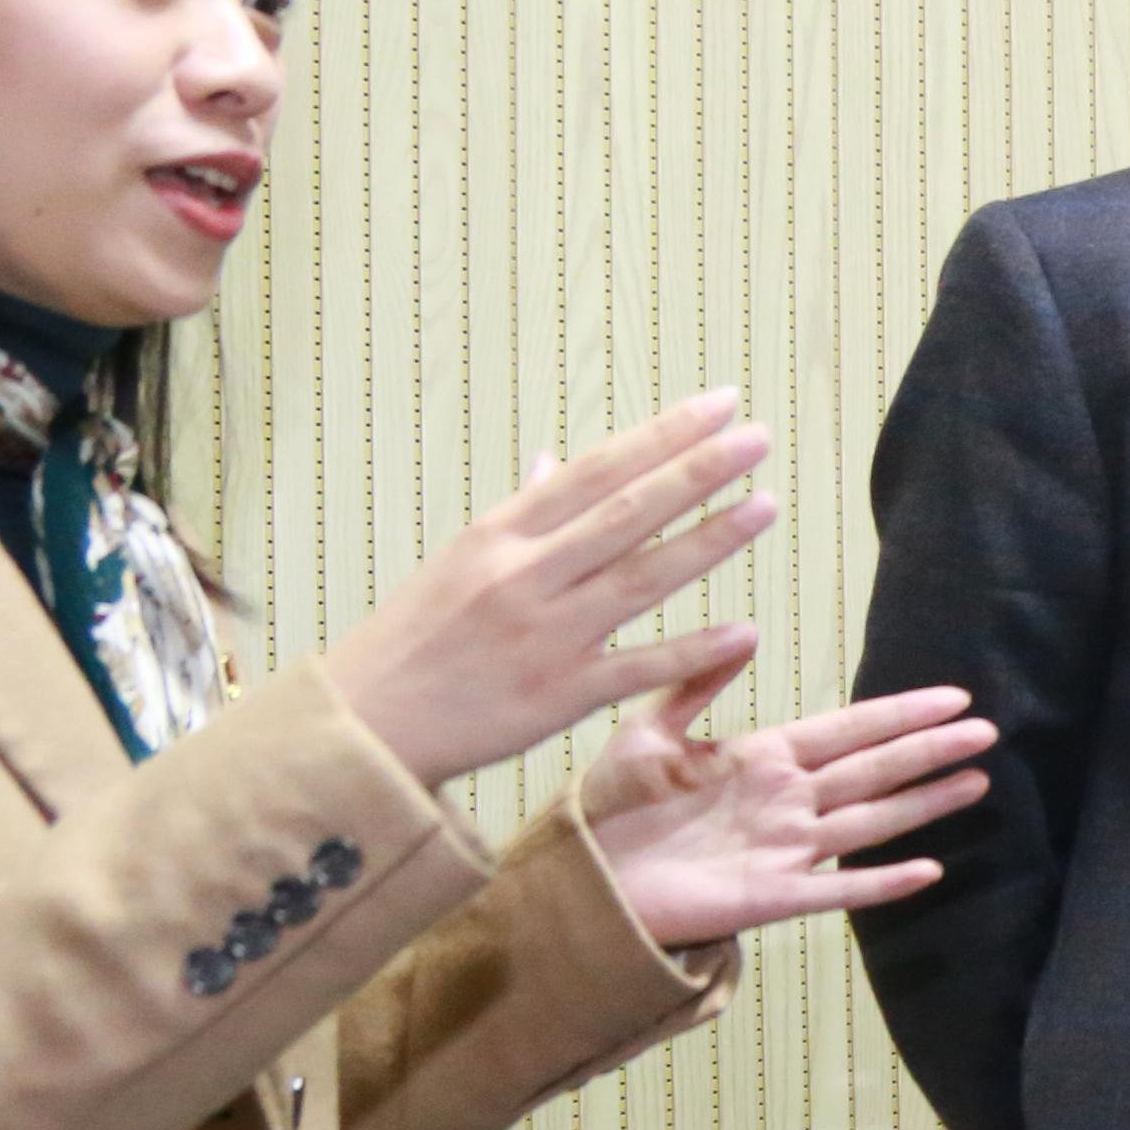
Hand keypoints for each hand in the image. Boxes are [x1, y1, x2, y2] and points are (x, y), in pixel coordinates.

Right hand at [326, 393, 780, 788]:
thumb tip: (558, 460)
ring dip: (709, 540)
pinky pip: (637, 668)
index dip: (663, 434)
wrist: (364, 726)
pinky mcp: (558, 696)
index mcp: (499, 534)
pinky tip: (746, 630)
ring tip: (765, 505)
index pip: (597, 470)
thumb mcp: (456, 560)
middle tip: (758, 437)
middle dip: (697, 470)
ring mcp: (543, 635)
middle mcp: (523, 575)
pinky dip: (692, 650)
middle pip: (626, 511)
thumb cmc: (414, 637)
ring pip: (641, 578)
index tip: (719, 404)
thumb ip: (521, 512)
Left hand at [575, 649, 992, 950]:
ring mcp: (786, 850)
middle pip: (875, 770)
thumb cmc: (609, 808)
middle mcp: (787, 802)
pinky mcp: (772, 897)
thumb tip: (743, 630)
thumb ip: (693, 685)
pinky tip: (928, 870)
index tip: (952, 697)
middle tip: (989, 731)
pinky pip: (837, 890)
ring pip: (872, 822)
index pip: (848, 730)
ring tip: (977, 782)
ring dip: (924, 803)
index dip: (900, 713)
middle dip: (931, 750)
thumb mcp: (646, 734)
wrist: (581, 880)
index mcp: (763, 759)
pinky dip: (881, 882)